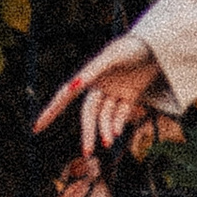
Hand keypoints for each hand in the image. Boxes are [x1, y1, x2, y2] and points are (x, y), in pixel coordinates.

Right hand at [32, 38, 165, 158]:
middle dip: (88, 131)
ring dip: (105, 129)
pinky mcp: (131, 95)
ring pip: (105, 116)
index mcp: (90, 75)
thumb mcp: (113, 56)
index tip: (37, 127)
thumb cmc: (132, 46)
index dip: (52, 111)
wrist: (159, 44)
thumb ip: (92, 71)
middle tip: (87, 152)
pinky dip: (118, 123)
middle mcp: (100, 85)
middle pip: (89, 113)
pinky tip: (116, 133)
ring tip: (109, 142)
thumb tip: (72, 85)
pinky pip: (120, 114)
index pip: (66, 95)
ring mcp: (115, 91)